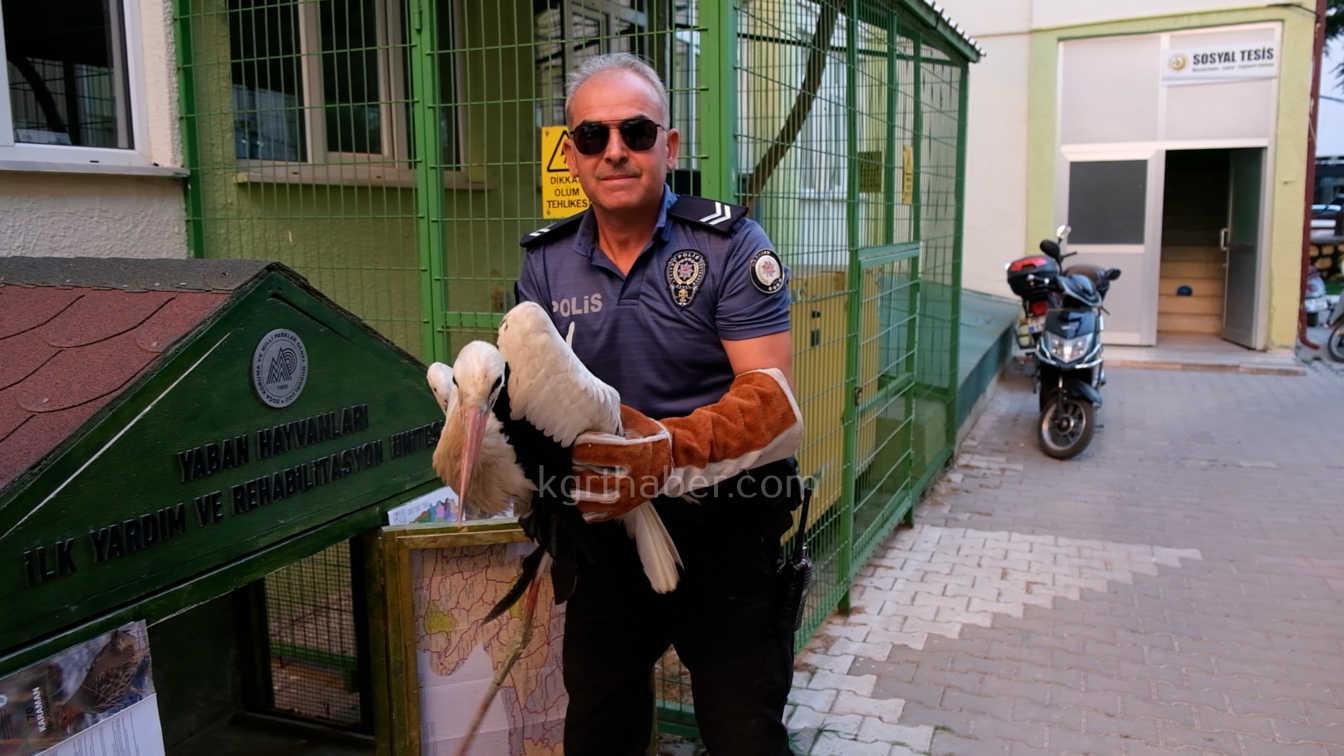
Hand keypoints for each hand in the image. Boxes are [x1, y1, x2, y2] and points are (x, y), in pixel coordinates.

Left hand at [570, 405, 670, 521]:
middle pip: (594, 481)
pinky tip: (581, 501)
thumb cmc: (650, 436)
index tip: (574, 447)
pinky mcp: (628, 507)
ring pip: (596, 501)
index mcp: (635, 453)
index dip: (581, 450)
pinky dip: (588, 510)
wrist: (672, 457)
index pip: (599, 454)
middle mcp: (634, 477)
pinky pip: (603, 515)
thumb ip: (614, 414)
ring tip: (573, 483)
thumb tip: (589, 404)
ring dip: (579, 493)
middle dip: (577, 472)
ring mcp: (631, 495)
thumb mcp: (637, 421)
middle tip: (571, 465)